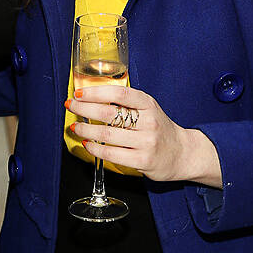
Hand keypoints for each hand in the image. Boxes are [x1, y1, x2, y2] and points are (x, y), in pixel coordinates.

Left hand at [67, 84, 222, 186]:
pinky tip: (87, 144)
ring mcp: (146, 142)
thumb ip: (126, 103)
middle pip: (109, 112)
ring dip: (85, 129)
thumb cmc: (159, 129)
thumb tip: (92, 98)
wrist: (183, 153)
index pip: (119, 93)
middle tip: (70, 105)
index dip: (96, 91)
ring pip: (107, 134)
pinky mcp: (143, 161)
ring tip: (75, 126)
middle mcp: (148, 121)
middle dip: (84, 108)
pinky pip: (111, 154)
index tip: (79, 92)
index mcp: (148, 104)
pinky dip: (95, 149)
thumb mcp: (148, 109)